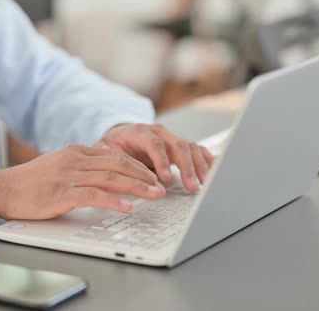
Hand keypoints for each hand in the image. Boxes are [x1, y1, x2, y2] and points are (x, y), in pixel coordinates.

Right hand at [0, 145, 165, 219]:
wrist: (2, 188)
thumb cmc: (31, 182)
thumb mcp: (61, 167)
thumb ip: (84, 168)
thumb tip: (109, 175)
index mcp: (78, 152)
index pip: (116, 155)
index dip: (138, 166)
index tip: (154, 175)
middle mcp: (76, 160)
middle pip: (119, 164)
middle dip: (144, 175)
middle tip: (162, 186)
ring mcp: (68, 176)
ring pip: (110, 178)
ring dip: (136, 187)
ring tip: (154, 195)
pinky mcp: (60, 193)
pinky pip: (92, 195)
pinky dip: (112, 201)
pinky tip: (127, 207)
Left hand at [95, 124, 214, 191]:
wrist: (120, 135)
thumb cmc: (114, 145)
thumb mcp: (104, 150)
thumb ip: (109, 158)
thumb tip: (112, 170)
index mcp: (140, 132)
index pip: (155, 144)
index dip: (161, 160)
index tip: (164, 178)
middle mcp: (160, 132)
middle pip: (178, 144)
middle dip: (187, 167)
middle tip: (191, 186)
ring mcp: (172, 138)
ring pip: (191, 147)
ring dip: (199, 166)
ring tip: (204, 184)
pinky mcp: (181, 146)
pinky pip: (198, 150)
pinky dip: (207, 160)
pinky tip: (214, 172)